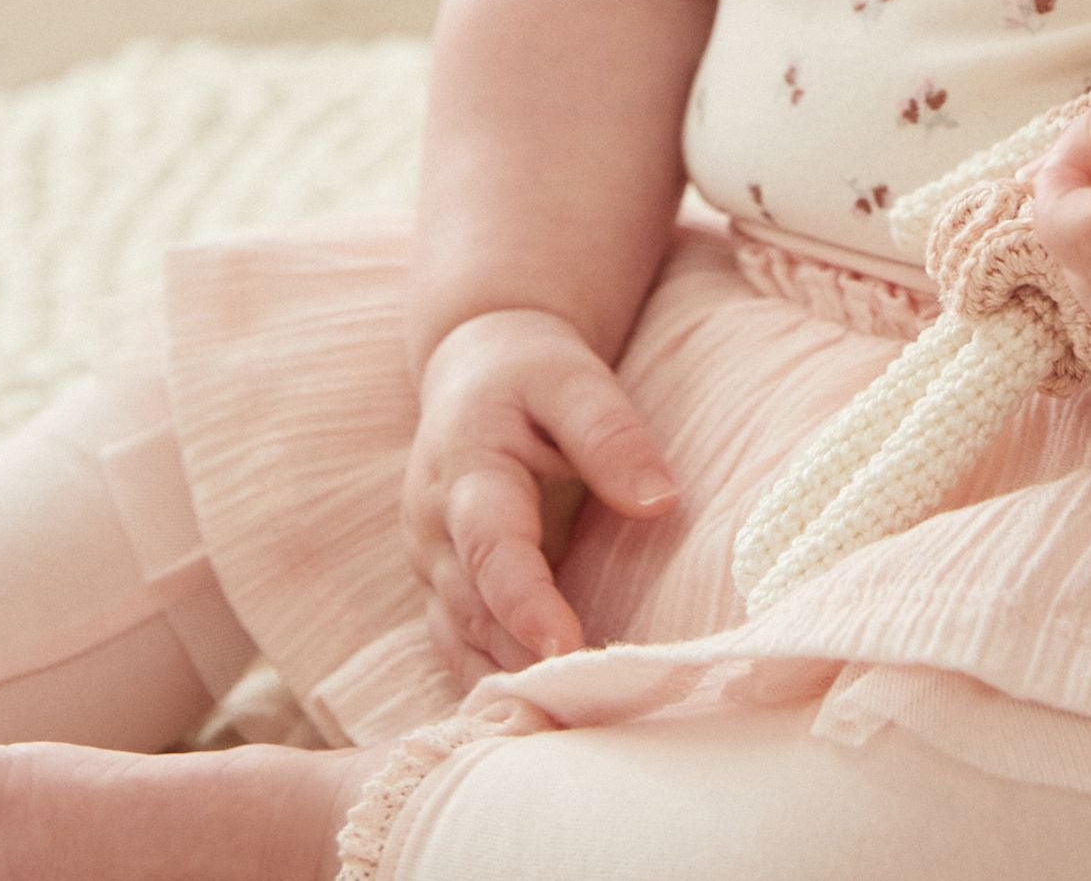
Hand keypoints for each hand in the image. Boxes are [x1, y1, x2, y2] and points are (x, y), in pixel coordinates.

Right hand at [401, 306, 681, 693]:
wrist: (476, 369)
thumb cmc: (532, 372)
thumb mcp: (575, 380)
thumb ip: (612, 436)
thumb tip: (659, 502)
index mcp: (465, 470)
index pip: (490, 548)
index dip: (524, 603)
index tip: (564, 646)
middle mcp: (434, 527)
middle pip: (473, 610)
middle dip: (524, 660)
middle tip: (590, 704)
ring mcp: (431, 564)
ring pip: (462, 641)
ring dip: (509, 684)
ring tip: (573, 721)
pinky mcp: (443, 588)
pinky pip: (460, 649)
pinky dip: (495, 682)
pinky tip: (542, 713)